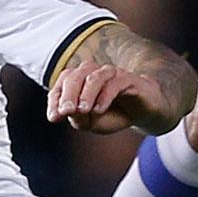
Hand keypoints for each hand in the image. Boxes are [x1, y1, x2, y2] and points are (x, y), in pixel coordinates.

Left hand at [47, 61, 165, 135]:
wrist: (143, 112)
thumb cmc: (114, 115)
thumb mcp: (91, 123)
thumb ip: (78, 118)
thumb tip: (70, 111)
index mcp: (79, 81)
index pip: (62, 84)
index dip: (55, 99)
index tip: (54, 117)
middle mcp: (93, 73)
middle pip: (75, 76)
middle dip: (68, 95)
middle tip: (66, 111)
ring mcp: (111, 74)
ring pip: (94, 76)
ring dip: (86, 93)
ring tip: (83, 110)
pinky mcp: (128, 79)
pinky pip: (114, 83)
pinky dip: (105, 96)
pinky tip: (99, 109)